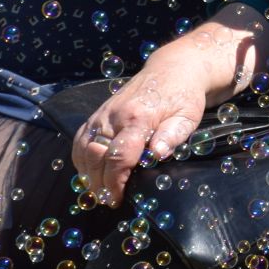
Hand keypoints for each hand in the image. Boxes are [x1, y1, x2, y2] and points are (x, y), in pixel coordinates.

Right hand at [71, 51, 213, 206]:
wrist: (173, 69)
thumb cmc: (184, 96)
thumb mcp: (188, 116)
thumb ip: (173, 135)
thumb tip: (157, 154)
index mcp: (139, 118)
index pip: (119, 156)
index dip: (115, 182)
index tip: (117, 198)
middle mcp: (114, 116)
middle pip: (95, 156)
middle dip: (98, 183)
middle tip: (107, 200)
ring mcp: (103, 114)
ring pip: (82, 149)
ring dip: (86, 174)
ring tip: (97, 191)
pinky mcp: (98, 113)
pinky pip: (80, 139)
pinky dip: (80, 159)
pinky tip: (89, 172)